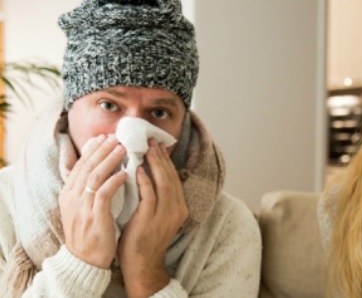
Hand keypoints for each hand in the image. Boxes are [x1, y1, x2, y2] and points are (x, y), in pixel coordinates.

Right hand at [59, 134, 125, 268]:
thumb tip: (100, 168)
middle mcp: (72, 198)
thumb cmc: (90, 233)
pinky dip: (113, 181)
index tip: (105, 137)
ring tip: (123, 149)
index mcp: (69, 194)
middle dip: (102, 149)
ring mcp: (82, 207)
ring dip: (109, 160)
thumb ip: (89, 190)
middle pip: (87, 166)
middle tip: (116, 137)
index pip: (80, 165)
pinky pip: (103, 194)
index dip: (92, 150)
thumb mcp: (83, 208)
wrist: (85, 261)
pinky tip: (125, 173)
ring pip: (94, 176)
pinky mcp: (94, 217)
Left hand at [118, 139, 188, 296]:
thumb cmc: (143, 239)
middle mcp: (177, 209)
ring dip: (154, 164)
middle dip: (161, 157)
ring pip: (163, 182)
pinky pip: (149, 195)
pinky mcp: (151, 219)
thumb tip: (147, 174)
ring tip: (146, 149)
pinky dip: (145, 180)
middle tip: (151, 141)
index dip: (166, 161)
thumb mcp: (156, 216)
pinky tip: (137, 169)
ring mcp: (165, 215)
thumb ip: (155, 197)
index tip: (157, 146)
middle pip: (171, 176)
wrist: (142, 265)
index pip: (174, 178)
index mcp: (180, 207)